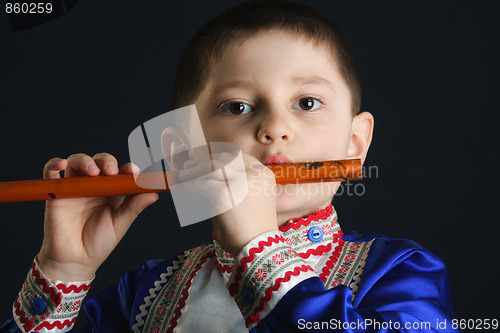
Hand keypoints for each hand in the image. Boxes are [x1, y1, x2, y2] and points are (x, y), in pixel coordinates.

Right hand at [37, 153, 158, 280]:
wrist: (74, 261)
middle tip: (110, 171)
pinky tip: (60, 164)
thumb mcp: (119, 224)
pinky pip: (50, 174)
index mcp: (112, 192)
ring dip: (84, 160)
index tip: (132, 171)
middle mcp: (94, 187)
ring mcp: (75, 188)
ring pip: (77, 163)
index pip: (120, 172)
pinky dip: (53, 164)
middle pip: (99, 162)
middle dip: (106, 161)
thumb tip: (154, 193)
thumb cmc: (98, 243)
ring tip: (91, 171)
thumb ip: (134, 207)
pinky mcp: (56, 193)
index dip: (126, 168)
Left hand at [179, 152, 277, 256]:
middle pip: (224, 156)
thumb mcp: (252, 199)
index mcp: (263, 174)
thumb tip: (210, 176)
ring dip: (195, 169)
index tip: (204, 156)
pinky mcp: (224, 194)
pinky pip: (202, 184)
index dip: (219, 153)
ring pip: (211, 166)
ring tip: (184, 174)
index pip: (238, 154)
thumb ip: (237, 184)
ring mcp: (240, 182)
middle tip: (189, 163)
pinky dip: (190, 185)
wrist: (258, 248)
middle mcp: (254, 174)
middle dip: (204, 158)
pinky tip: (183, 187)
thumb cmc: (253, 229)